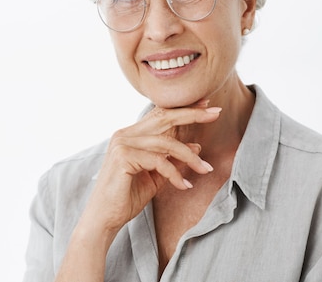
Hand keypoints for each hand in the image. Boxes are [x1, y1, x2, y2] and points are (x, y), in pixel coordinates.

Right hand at [78, 103, 220, 239]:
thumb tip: (197, 145)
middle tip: (216, 113)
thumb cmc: (128, 197)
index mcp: (132, 134)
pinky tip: (184, 186)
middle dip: (193, 114)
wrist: (105, 219)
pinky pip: (160, 161)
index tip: (207, 103)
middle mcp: (125, 134)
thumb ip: (174, 159)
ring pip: (167, 143)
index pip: (161, 114)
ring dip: (190, 157)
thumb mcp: (158, 175)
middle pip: (165, 117)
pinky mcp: (123, 157)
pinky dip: (175, 174)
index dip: (184, 108)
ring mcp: (122, 143)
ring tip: (205, 170)